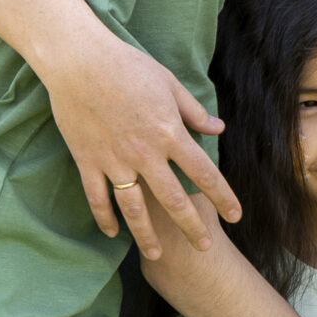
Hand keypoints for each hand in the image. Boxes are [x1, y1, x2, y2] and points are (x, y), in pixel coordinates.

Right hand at [40, 34, 240, 260]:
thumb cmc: (127, 65)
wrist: (79, 61)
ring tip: (158, 255)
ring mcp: (115, 161)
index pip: (204, 173)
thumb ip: (194, 112)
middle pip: (175, 200)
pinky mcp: (88, 161)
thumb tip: (218, 129)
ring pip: (135, 209)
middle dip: (192, 226)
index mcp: (169, 133)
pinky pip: (97, 198)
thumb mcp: (169, 83)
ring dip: (147, 235)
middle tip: (204, 246)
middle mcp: (146, 154)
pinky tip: (112, 234)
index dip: (223, 196)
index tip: (236, 215)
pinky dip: (105, 218)